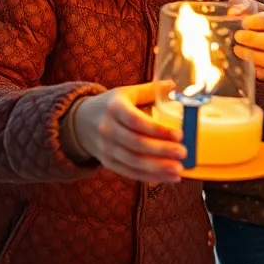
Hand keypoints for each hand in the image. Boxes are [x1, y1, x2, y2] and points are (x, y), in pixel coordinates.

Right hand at [70, 81, 186, 183]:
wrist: (80, 121)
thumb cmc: (111, 105)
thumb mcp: (127, 93)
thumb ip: (150, 90)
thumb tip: (174, 85)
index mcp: (115, 108)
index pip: (136, 121)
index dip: (158, 130)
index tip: (179, 135)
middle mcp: (108, 129)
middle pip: (136, 144)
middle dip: (162, 151)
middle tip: (183, 153)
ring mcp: (106, 148)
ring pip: (133, 162)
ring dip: (158, 168)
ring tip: (179, 170)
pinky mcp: (108, 162)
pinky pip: (130, 172)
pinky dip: (150, 177)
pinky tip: (168, 178)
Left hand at [228, 0, 263, 80]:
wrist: (258, 36)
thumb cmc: (250, 19)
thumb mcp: (246, 8)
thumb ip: (240, 5)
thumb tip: (233, 11)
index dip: (258, 22)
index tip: (244, 22)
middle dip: (252, 39)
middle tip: (237, 36)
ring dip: (250, 55)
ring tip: (236, 49)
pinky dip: (252, 69)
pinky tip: (241, 61)